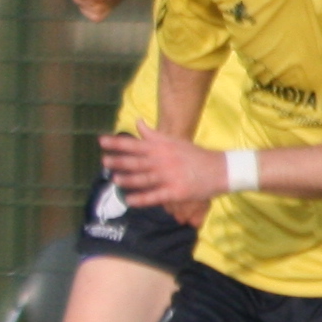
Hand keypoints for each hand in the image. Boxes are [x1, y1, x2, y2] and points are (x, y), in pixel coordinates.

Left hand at [99, 126, 222, 225]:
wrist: (220, 169)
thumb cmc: (194, 155)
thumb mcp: (174, 141)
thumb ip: (152, 134)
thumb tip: (137, 121)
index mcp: (162, 147)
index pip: (135, 144)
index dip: (117, 143)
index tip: (101, 141)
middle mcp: (163, 160)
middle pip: (137, 161)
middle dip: (119, 161)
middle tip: (103, 162)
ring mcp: (169, 176)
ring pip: (144, 178)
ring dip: (128, 179)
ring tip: (114, 180)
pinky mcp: (175, 192)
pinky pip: (155, 196)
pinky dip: (141, 199)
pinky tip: (129, 201)